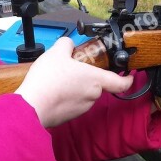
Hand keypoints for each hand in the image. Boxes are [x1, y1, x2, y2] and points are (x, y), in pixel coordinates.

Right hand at [15, 38, 134, 127]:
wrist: (32, 106)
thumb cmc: (48, 80)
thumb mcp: (56, 53)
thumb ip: (66, 44)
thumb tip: (68, 44)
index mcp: (96, 80)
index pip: (121, 83)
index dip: (127, 79)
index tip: (129, 76)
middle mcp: (92, 95)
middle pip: (97, 85)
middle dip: (87, 77)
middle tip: (73, 69)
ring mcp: (82, 108)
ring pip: (84, 94)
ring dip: (76, 87)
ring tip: (57, 79)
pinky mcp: (70, 116)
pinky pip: (72, 103)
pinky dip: (66, 97)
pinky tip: (52, 90)